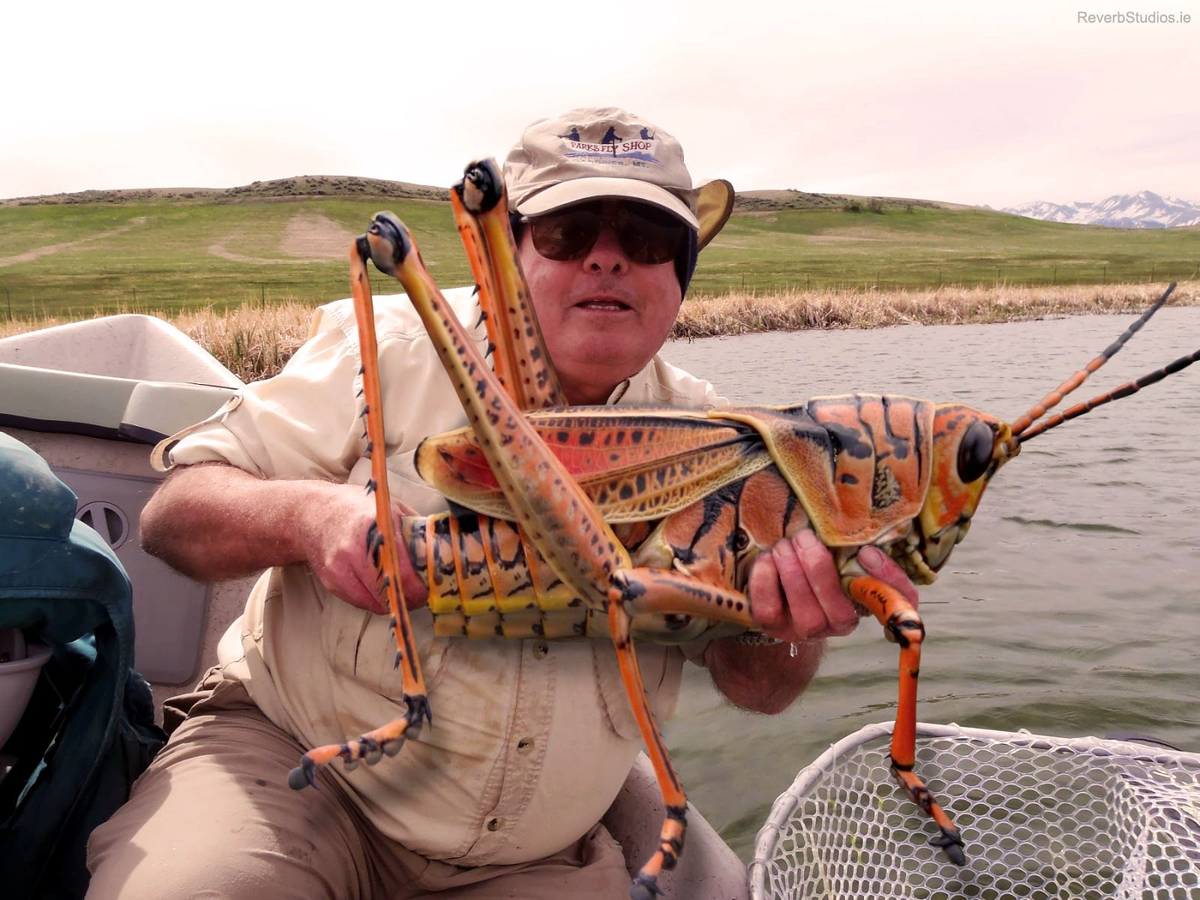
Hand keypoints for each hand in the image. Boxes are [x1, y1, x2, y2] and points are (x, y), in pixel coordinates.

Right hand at [302, 483, 426, 613]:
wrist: (312, 514)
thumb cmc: (356, 508)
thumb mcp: (390, 507)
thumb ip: (414, 529)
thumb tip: (442, 549)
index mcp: (374, 526)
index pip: (402, 568)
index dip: (420, 585)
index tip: (430, 588)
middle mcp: (354, 548)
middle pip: (390, 590)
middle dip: (411, 597)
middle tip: (421, 594)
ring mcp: (340, 567)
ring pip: (377, 603)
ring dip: (394, 601)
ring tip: (401, 588)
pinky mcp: (332, 581)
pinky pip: (362, 603)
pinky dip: (376, 600)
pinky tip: (380, 586)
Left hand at [747, 531, 917, 643]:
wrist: (780, 591)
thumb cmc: (816, 566)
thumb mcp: (839, 555)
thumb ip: (857, 551)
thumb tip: (866, 550)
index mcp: (864, 601)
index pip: (895, 601)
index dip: (887, 578)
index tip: (867, 552)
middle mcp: (837, 625)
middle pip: (837, 609)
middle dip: (817, 567)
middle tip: (804, 537)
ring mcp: (803, 631)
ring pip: (804, 612)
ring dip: (791, 570)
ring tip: (784, 545)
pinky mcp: (772, 627)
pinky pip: (768, 609)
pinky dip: (765, 578)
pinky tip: (768, 558)